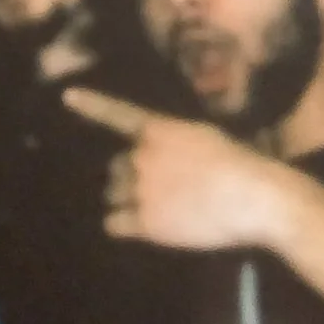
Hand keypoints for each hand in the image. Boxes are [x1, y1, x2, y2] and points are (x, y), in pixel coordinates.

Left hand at [63, 87, 295, 252]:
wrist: (255, 199)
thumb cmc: (244, 165)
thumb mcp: (208, 137)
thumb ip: (178, 142)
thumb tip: (168, 152)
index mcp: (160, 131)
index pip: (118, 114)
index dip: (91, 105)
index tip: (68, 96)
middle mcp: (142, 157)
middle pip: (116, 167)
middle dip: (128, 176)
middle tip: (156, 189)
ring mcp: (141, 190)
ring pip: (112, 195)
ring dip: (125, 200)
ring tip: (154, 208)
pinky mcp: (145, 223)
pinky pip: (114, 224)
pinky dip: (120, 225)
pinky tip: (136, 227)